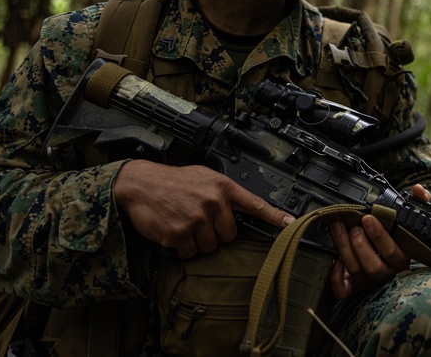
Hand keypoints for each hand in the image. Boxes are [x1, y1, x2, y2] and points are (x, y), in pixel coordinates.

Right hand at [114, 159, 294, 258]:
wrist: (140, 184)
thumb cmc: (172, 182)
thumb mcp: (204, 177)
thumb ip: (222, 193)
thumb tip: (238, 210)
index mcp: (222, 186)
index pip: (254, 204)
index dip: (274, 216)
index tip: (291, 224)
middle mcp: (213, 201)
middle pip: (229, 235)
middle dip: (215, 233)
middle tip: (198, 220)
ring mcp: (196, 218)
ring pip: (210, 246)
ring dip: (197, 242)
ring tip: (184, 223)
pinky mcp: (180, 233)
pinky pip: (190, 253)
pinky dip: (182, 248)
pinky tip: (173, 231)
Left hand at [329, 184, 430, 299]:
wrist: (391, 255)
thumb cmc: (400, 235)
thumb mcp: (413, 218)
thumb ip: (420, 202)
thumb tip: (419, 190)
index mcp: (402, 259)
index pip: (391, 252)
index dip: (378, 236)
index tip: (367, 218)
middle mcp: (387, 274)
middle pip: (372, 266)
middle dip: (359, 244)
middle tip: (353, 226)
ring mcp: (370, 283)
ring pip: (356, 272)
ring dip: (344, 249)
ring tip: (338, 229)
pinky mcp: (355, 288)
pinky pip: (344, 291)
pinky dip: (336, 279)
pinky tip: (335, 261)